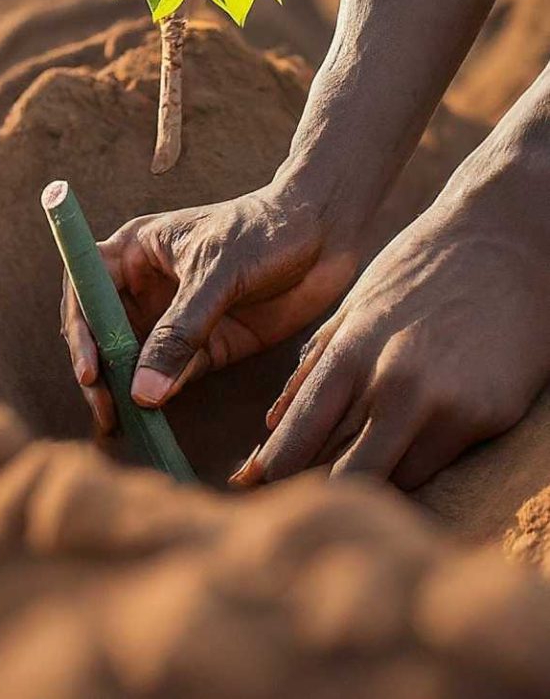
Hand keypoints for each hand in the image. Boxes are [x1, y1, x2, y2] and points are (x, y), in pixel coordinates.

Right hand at [60, 181, 359, 433]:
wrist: (328, 232)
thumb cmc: (264, 230)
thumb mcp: (215, 274)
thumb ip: (179, 332)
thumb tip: (141, 391)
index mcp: (135, 251)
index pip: (85, 289)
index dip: (81, 329)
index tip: (90, 369)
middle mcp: (146, 285)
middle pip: (103, 332)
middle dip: (98, 370)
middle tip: (105, 410)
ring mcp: (175, 317)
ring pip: (134, 359)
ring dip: (126, 390)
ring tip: (122, 423)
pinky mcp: (207, 344)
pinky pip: (174, 374)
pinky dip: (163, 394)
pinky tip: (158, 413)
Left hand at [239, 193, 549, 489]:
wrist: (505, 243)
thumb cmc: (420, 271)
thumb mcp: (356, 308)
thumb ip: (315, 366)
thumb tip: (272, 422)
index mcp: (350, 354)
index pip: (298, 431)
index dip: (271, 468)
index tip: (244, 488)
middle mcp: (391, 384)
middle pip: (336, 466)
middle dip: (306, 490)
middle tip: (279, 508)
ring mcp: (441, 405)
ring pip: (385, 477)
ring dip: (359, 485)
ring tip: (333, 490)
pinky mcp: (485, 418)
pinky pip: (431, 467)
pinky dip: (405, 471)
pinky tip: (391, 463)